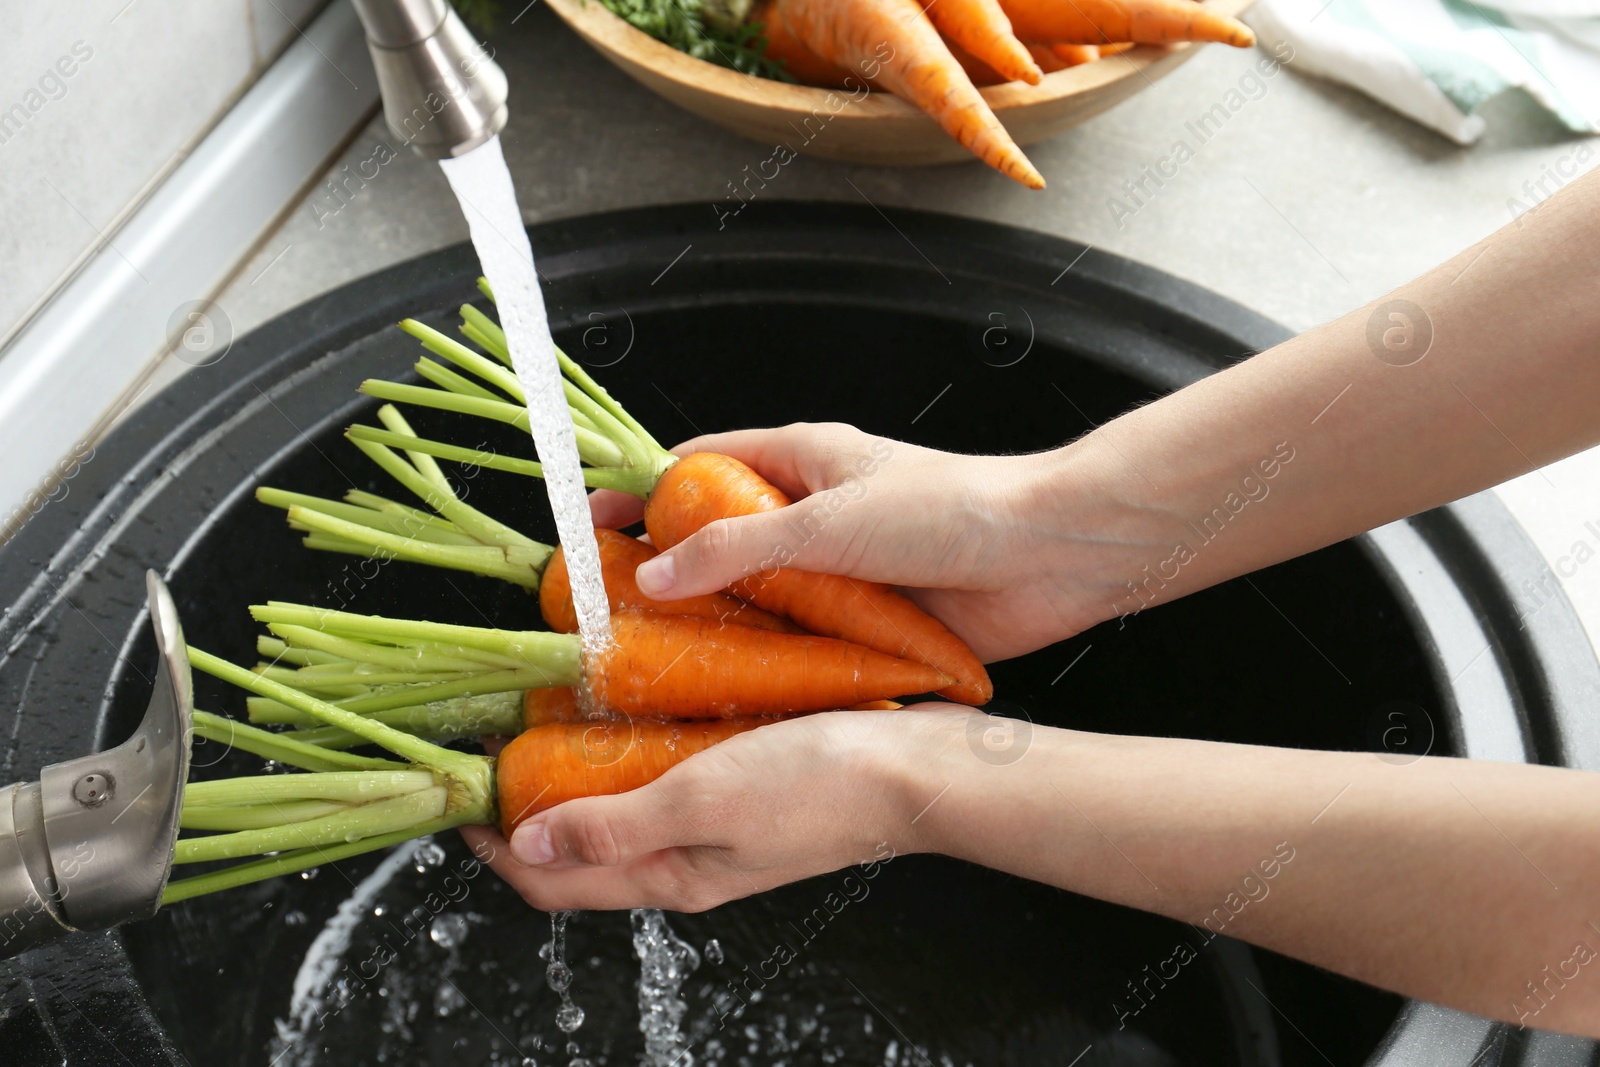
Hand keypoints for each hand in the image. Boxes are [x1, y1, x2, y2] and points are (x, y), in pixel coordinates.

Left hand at [459, 708, 963, 911]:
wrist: (915, 770)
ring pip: (620, 807)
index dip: (496, 848)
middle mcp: (686, 859)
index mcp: (670, 876)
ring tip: (551, 715)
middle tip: (499, 743)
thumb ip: (612, 824)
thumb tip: (528, 842)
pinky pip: (666, 776)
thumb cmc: (819, 786)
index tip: (460, 797)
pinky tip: (633, 704)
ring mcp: (715, 823)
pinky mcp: (742, 787)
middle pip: (579, 846)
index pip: (553, 880)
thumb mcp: (701, 802)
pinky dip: (632, 749)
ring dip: (578, 773)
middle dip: (528, 807)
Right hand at [588, 422, 1139, 661]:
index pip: (697, 467)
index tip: (589, 528)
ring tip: (656, 669)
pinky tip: (733, 698)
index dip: (640, 493)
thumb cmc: (953, 509)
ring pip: (756, 601)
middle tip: (610, 617)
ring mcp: (837, 571)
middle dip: (668, 575)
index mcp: (801, 460)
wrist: (1052, 556)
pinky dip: (768, 666)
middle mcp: (813, 514)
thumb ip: (737, 548)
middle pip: (717, 541)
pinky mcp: (864, 622)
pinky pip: (799, 644)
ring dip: (718, 630)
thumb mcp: (829, 520)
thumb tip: (656, 572)